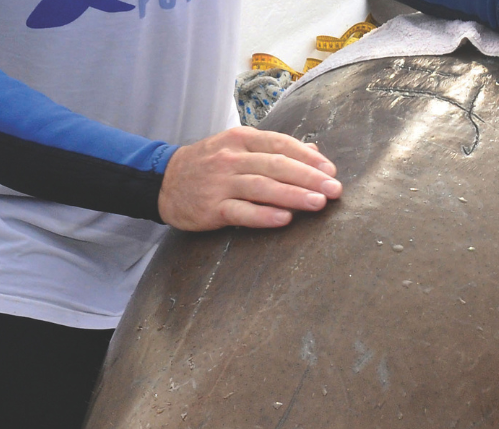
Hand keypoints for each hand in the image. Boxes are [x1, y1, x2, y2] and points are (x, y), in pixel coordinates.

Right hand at [158, 128, 340, 230]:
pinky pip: (241, 211)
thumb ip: (274, 149)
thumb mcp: (237, 147)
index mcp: (240, 139)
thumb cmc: (209, 165)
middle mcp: (231, 158)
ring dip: (293, 195)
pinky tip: (285, 219)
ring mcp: (221, 183)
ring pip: (262, 187)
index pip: (280, 143)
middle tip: (334, 189)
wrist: (163, 181)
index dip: (308, 157)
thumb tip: (314, 150)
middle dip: (309, 177)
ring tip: (318, 203)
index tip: (331, 170)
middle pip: (276, 165)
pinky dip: (264, 215)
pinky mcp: (212, 208)